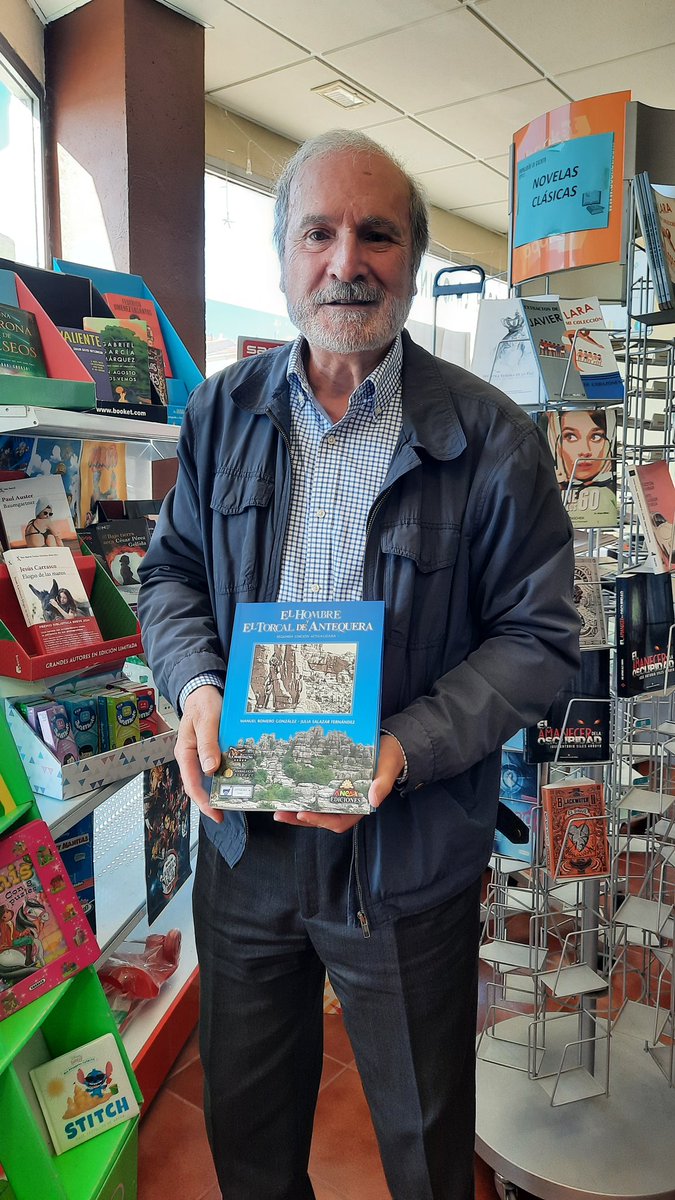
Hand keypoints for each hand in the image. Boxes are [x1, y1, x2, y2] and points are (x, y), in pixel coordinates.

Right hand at [174, 685, 223, 821]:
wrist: (204, 690)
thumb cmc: (202, 703)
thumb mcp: (206, 720)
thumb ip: (207, 743)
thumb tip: (209, 769)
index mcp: (185, 752)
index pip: (191, 783)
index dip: (203, 800)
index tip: (215, 812)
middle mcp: (192, 756)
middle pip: (198, 785)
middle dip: (210, 801)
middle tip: (225, 813)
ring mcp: (201, 755)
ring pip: (208, 778)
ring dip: (218, 790)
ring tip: (233, 801)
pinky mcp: (211, 751)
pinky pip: (217, 768)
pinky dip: (225, 776)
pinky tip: (236, 780)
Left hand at [273, 734, 404, 834]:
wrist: (390, 747)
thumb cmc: (390, 759)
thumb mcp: (388, 768)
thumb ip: (382, 784)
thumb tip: (373, 800)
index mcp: (361, 804)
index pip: (340, 821)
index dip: (321, 821)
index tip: (304, 814)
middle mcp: (348, 803)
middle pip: (323, 818)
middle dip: (301, 818)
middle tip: (281, 814)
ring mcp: (340, 795)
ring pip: (317, 809)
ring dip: (298, 811)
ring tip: (279, 808)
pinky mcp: (334, 785)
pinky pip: (318, 795)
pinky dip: (305, 795)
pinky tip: (291, 792)